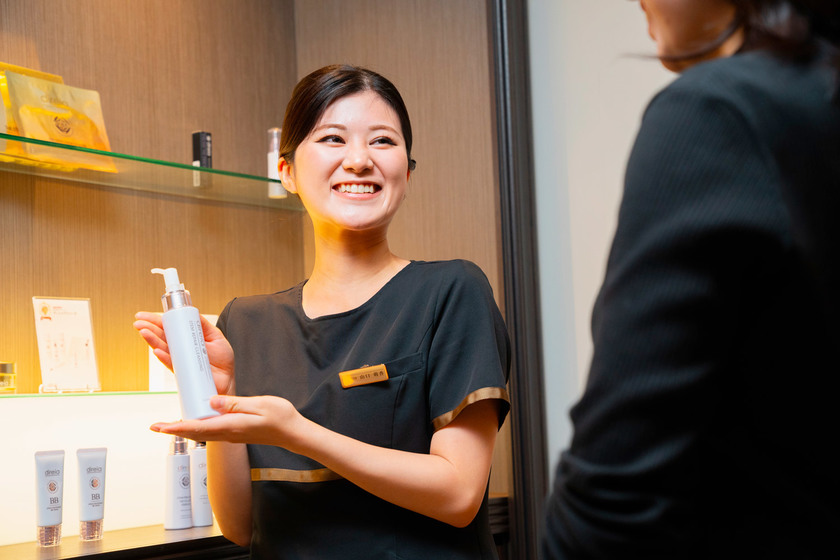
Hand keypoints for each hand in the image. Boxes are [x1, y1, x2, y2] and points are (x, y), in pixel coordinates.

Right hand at [134, 311, 235, 394]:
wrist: (228, 379)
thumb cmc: (223, 359)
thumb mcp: (215, 336)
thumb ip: (203, 324)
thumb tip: (193, 312)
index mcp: (186, 338)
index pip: (168, 327)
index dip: (156, 321)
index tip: (143, 315)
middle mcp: (180, 348)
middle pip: (161, 337)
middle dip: (149, 329)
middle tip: (138, 323)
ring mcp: (180, 359)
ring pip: (162, 349)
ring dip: (152, 341)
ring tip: (143, 332)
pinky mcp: (183, 371)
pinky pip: (171, 364)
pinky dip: (164, 357)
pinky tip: (157, 351)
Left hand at [150, 395, 303, 447]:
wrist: (293, 432)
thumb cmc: (280, 417)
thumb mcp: (258, 404)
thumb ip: (234, 403)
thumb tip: (211, 400)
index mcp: (231, 425)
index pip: (197, 427)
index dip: (176, 427)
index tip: (160, 426)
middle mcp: (228, 433)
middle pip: (195, 433)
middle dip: (175, 430)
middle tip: (156, 426)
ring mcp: (232, 434)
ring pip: (202, 433)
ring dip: (184, 429)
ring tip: (169, 424)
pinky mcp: (235, 432)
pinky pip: (211, 431)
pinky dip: (198, 427)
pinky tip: (196, 420)